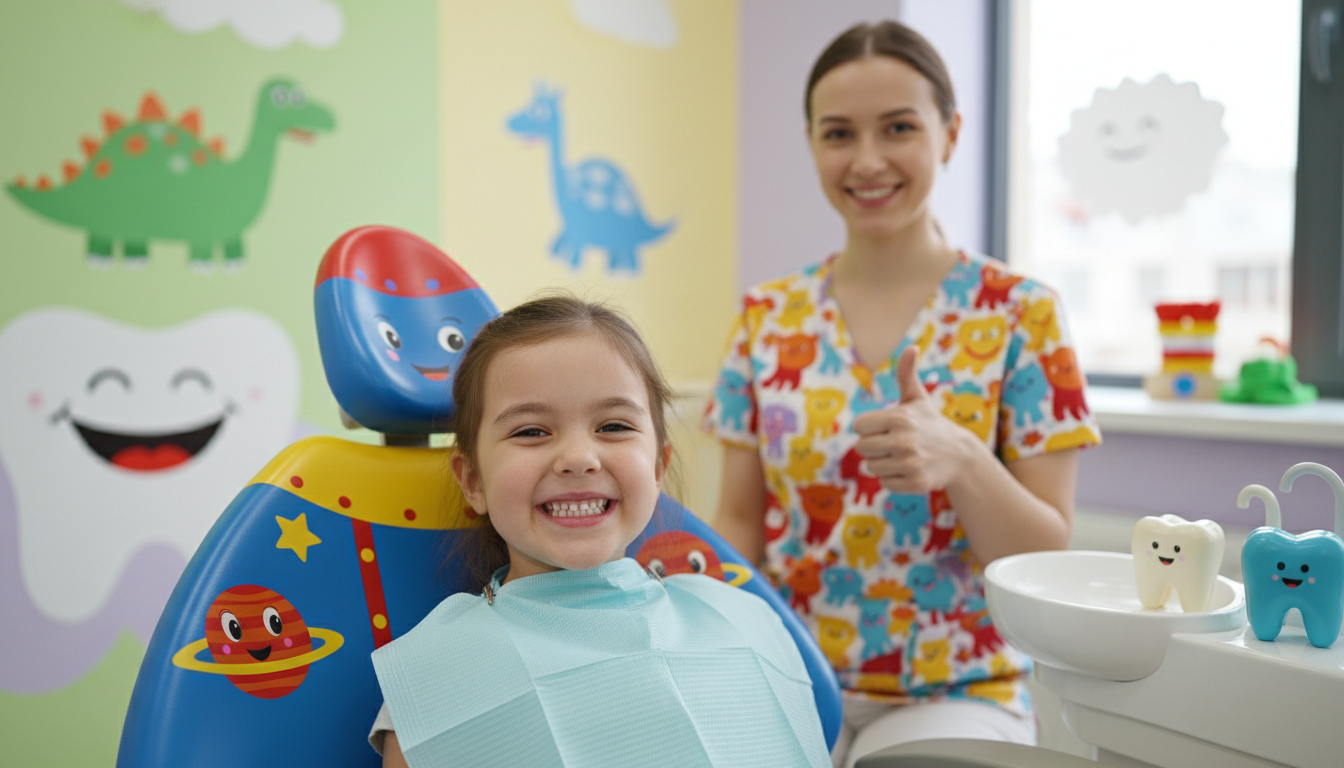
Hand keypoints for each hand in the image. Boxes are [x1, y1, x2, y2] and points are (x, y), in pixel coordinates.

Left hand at [852, 345, 977, 493]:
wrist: (959, 455)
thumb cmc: (930, 423)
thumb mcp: (917, 399)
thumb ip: (907, 374)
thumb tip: (910, 347)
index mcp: (899, 418)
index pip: (859, 427)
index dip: (869, 428)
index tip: (885, 428)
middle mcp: (903, 441)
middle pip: (861, 448)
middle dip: (874, 447)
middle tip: (894, 443)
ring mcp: (910, 463)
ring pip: (871, 468)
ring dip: (884, 464)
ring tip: (904, 456)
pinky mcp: (915, 483)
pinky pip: (885, 483)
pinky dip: (894, 479)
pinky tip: (910, 469)